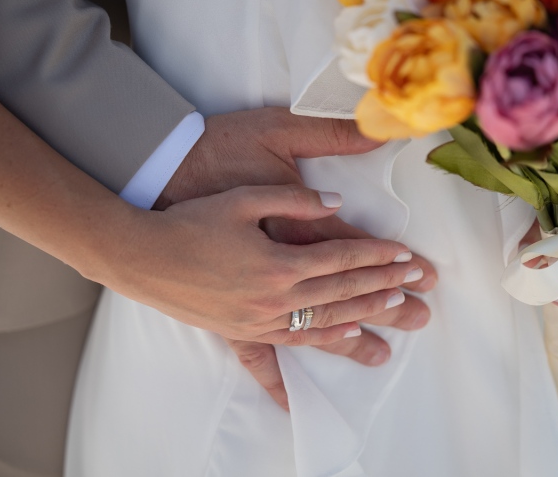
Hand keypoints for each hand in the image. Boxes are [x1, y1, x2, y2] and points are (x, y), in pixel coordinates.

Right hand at [153, 108, 437, 407]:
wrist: (140, 254)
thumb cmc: (190, 218)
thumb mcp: (244, 196)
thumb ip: (294, 199)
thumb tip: (336, 202)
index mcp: (279, 260)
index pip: (345, 258)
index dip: (380, 257)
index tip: (408, 257)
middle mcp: (275, 297)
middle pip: (343, 294)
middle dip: (385, 291)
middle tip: (417, 292)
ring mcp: (258, 320)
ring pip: (324, 325)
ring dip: (362, 323)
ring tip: (395, 325)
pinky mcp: (241, 331)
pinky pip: (281, 351)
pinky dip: (308, 356)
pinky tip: (329, 361)